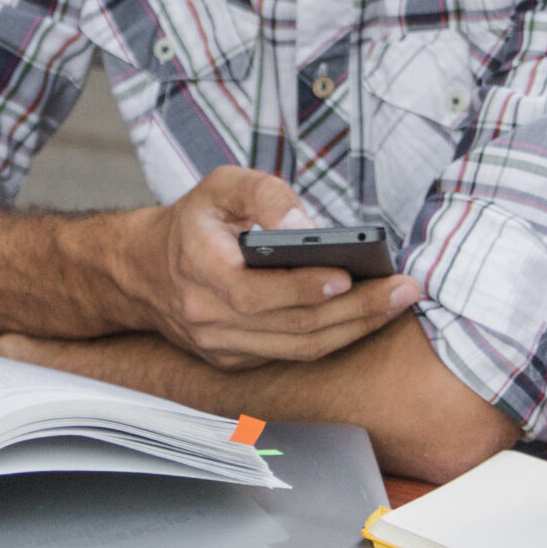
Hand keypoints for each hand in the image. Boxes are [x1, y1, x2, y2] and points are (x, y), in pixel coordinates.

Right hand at [122, 167, 420, 370]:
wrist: (143, 271)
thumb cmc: (193, 222)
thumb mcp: (220, 186)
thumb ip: (263, 194)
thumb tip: (305, 225)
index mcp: (198, 269)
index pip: (254, 292)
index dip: (302, 288)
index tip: (347, 275)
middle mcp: (207, 318)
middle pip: (291, 325)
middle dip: (354, 310)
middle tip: (403, 289)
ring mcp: (221, 347)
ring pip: (298, 348)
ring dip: (354, 328)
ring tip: (397, 302)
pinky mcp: (234, 361)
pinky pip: (293, 354)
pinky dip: (334, 337)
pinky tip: (366, 315)